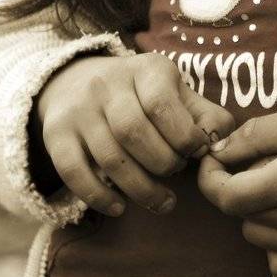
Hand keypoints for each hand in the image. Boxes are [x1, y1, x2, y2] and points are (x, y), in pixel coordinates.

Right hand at [34, 52, 235, 217]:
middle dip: (162, 164)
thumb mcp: (175, 92)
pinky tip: (120, 208)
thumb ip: (204, 115)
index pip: (162, 105)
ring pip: (108, 157)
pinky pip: (74, 172)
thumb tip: (221, 145)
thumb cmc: (141, 95)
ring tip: (161, 202)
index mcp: (144, 69)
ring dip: (139, 189)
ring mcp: (78, 109)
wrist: (75, 80)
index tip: (194, 153)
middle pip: (134, 132)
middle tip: (174, 173)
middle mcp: (107, 83)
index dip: (183, 137)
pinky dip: (99, 197)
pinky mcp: (55, 134)